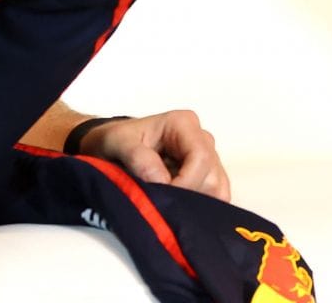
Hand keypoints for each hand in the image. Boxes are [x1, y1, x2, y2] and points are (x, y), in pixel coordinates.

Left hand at [80, 109, 229, 200]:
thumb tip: (161, 180)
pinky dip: (198, 207)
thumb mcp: (118, 143)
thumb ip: (137, 157)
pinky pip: (214, 196)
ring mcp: (206, 157)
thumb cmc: (116, 141)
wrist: (113, 146)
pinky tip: (175, 207)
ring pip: (218, 189)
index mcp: (182, 124)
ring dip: (195, 203)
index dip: (186, 182)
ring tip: (167, 205)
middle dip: (189, 196)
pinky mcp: (205, 176)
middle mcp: (201, 138)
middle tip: (161, 205)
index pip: (201, 157)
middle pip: (212, 175)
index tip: (163, 197)